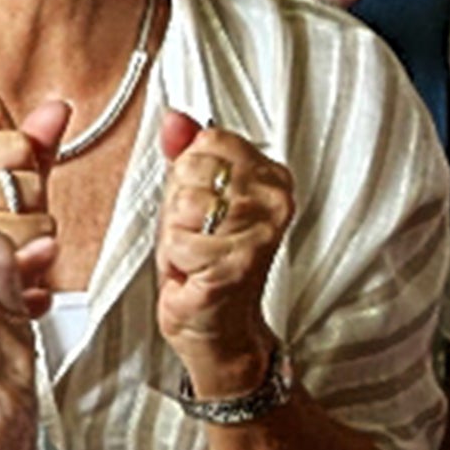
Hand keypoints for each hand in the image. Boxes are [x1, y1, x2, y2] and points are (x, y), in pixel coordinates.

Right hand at [0, 97, 67, 312]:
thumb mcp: (11, 183)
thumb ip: (36, 142)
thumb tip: (57, 108)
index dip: (15, 147)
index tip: (0, 172)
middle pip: (16, 150)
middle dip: (26, 187)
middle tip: (4, 212)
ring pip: (26, 193)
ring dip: (31, 224)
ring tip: (6, 240)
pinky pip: (26, 238)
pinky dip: (36, 259)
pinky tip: (22, 265)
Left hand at [155, 111, 295, 398]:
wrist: (220, 331)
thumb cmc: (209, 266)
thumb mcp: (195, 198)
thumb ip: (186, 154)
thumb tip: (175, 118)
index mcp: (273, 178)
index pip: (210, 140)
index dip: (191, 173)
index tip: (206, 205)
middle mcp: (274, 202)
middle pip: (192, 170)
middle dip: (180, 206)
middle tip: (199, 235)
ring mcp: (258, 233)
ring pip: (181, 205)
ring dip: (176, 235)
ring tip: (196, 255)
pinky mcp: (234, 264)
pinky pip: (176, 241)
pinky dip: (174, 262)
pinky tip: (195, 274)